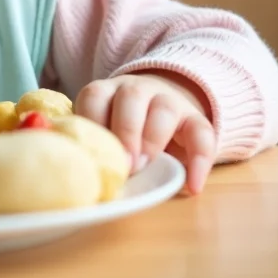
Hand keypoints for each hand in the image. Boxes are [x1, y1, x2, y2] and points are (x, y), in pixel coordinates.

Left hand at [74, 70, 215, 194]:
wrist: (163, 106)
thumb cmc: (122, 128)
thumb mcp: (104, 128)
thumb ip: (91, 142)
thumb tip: (74, 169)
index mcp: (108, 92)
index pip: (95, 96)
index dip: (91, 122)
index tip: (91, 151)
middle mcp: (137, 91)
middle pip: (131, 98)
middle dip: (125, 130)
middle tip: (123, 163)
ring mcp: (169, 101)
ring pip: (165, 110)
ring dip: (153, 140)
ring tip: (145, 167)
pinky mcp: (196, 119)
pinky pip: (203, 133)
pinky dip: (200, 161)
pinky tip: (193, 186)